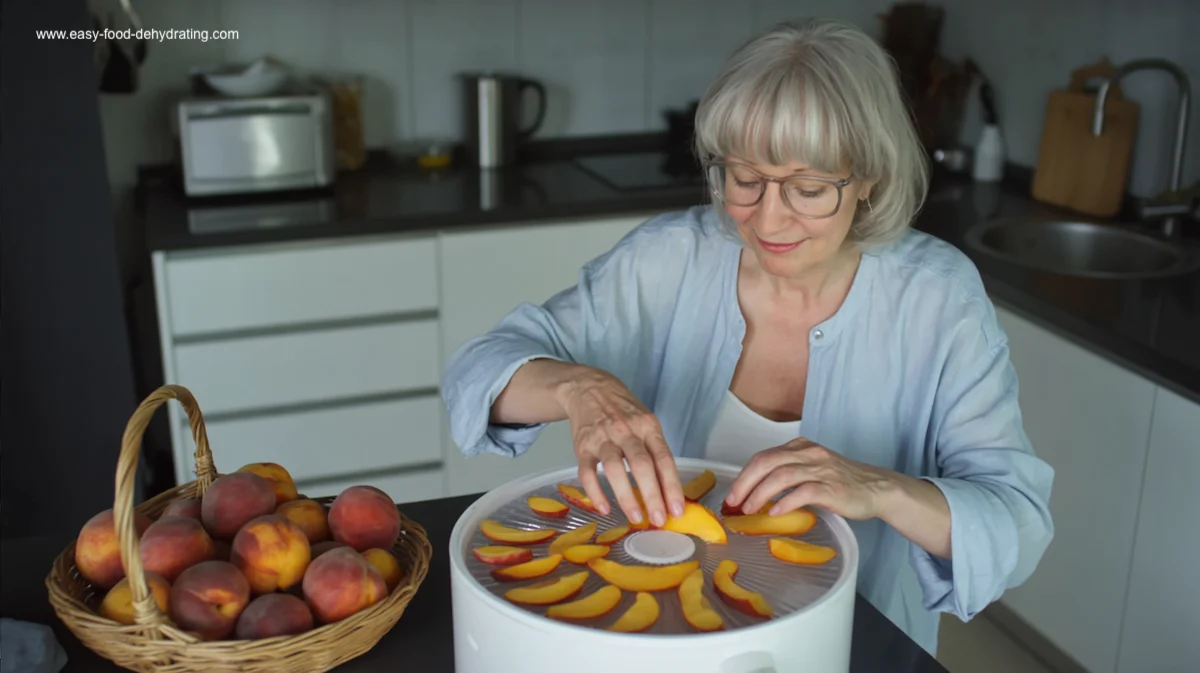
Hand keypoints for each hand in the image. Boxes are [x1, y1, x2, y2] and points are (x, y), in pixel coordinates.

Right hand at [557, 367, 685, 525]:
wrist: (589, 388)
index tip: (677, 510)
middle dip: (652, 495)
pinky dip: (595, 492)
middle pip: (641, 465)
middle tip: (659, 520)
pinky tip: (604, 508)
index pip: (664, 458)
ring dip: (626, 496)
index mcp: (648, 427)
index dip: (671, 485)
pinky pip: (587, 473)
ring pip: (614, 469)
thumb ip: (655, 451)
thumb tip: (667, 491)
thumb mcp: (646, 422)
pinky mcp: (582, 447)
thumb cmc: (624, 411)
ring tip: (636, 517)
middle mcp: (626, 431)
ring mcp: (602, 438)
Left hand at [725, 439, 896, 519]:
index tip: (732, 495)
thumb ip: (788, 474)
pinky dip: (785, 503)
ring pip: (781, 476)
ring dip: (760, 494)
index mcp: (800, 447)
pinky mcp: (832, 488)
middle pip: (766, 463)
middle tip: (733, 503)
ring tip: (749, 510)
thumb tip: (755, 494)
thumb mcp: (811, 469)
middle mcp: (808, 454)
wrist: (877, 488)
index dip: (744, 476)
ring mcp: (821, 470)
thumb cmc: (841, 482)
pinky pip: (803, 492)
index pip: (763, 457)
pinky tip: (775, 513)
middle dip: (745, 483)